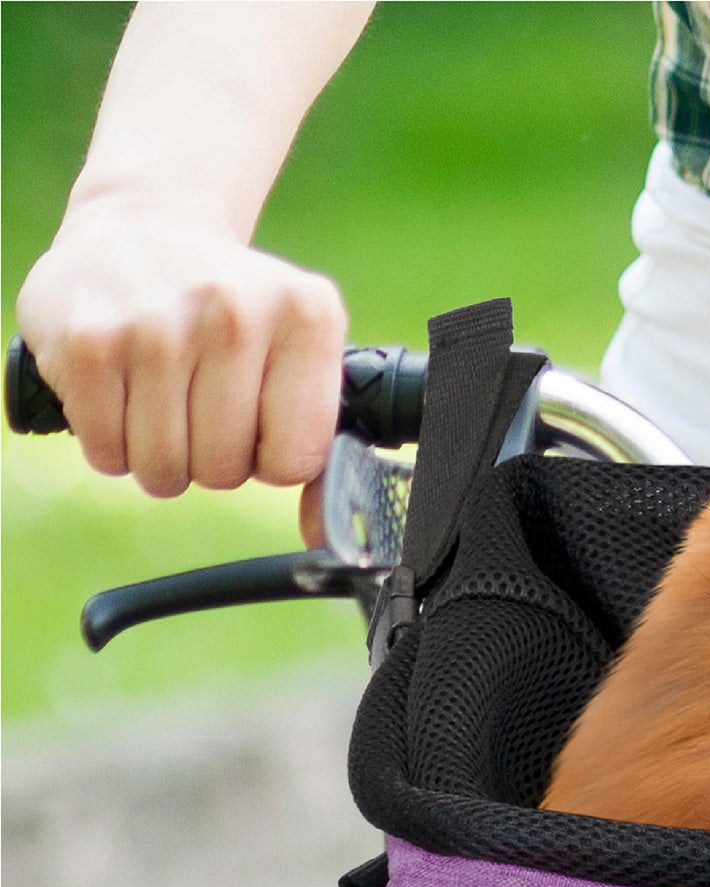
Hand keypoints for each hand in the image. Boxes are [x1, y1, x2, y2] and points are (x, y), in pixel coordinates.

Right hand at [15, 192, 345, 499]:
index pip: (294, 460)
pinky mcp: (88, 340)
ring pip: (164, 469)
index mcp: (306, 314)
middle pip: (226, 471)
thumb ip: (320, 454)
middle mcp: (234, 309)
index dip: (270, 458)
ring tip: (161, 396)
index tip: (257, 419)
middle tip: (199, 402)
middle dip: (212, 457)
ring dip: (160, 455)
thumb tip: (323, 537)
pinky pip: (107, 453)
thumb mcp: (298, 362)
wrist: (139, 228)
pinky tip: (119, 390)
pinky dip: (110, 442)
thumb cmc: (233, 319)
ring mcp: (155, 322)